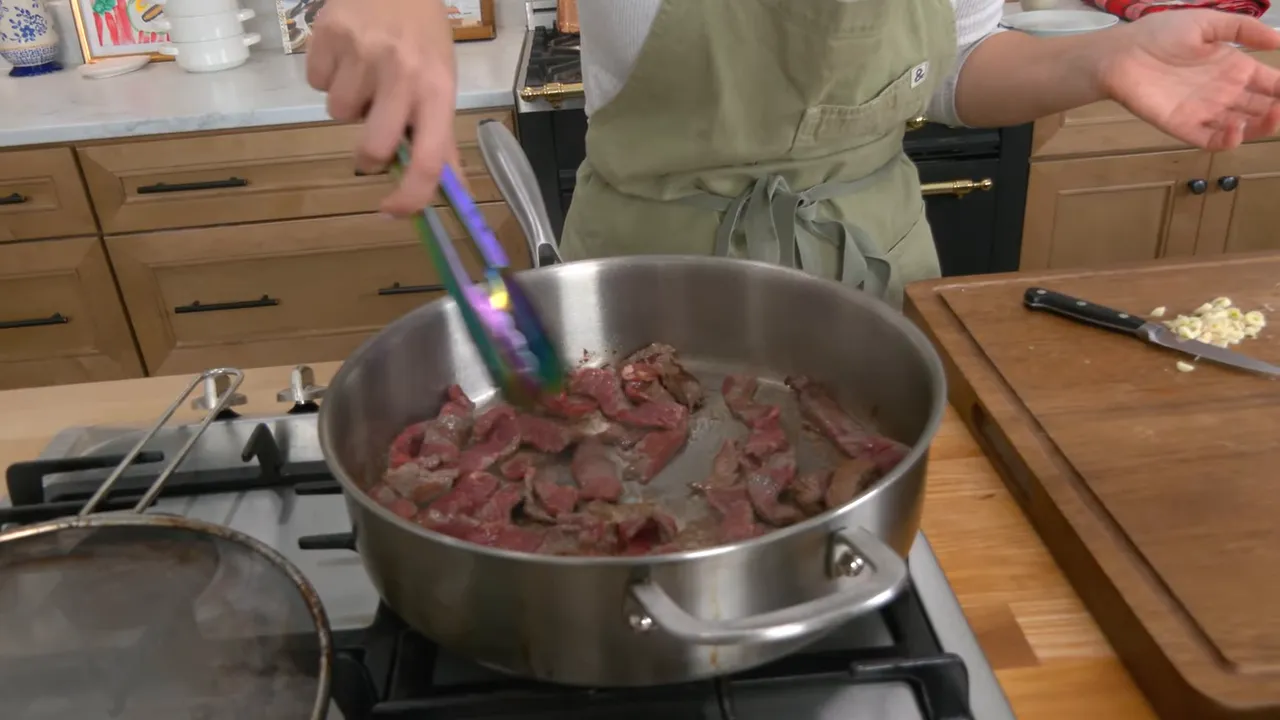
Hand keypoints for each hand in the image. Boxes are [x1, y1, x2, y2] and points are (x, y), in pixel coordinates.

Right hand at [306, 0, 458, 214]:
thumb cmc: (422, 35)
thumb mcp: (442, 81)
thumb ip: (441, 137)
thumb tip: (452, 192)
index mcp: (438, 90)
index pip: (428, 161)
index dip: (410, 198)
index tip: (393, 211)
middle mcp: (402, 74)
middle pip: (373, 149)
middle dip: (369, 151)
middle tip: (375, 127)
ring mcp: (362, 53)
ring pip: (338, 113)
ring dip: (349, 102)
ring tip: (366, 72)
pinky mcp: (327, 35)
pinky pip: (317, 83)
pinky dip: (328, 76)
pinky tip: (347, 53)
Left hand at [1100, 11, 1279, 150]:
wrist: (1120, 54)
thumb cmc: (1161, 35)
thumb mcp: (1207, 23)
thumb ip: (1243, 29)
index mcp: (1234, 68)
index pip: (1270, 83)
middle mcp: (1224, 93)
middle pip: (1262, 108)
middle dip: (1278, 110)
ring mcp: (1205, 111)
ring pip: (1242, 128)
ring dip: (1261, 126)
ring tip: (1272, 116)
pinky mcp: (1183, 126)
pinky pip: (1210, 140)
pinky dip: (1227, 141)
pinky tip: (1237, 129)